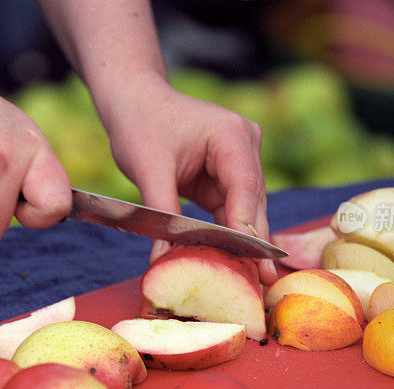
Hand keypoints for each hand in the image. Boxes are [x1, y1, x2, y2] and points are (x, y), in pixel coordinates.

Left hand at [103, 72, 276, 284]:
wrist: (133, 99)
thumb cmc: (140, 123)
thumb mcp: (149, 169)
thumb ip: (162, 215)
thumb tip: (165, 260)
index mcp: (232, 136)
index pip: (245, 188)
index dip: (247, 228)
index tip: (251, 264)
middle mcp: (244, 146)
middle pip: (252, 203)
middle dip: (252, 244)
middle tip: (260, 285)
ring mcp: (239, 161)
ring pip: (245, 211)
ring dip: (241, 244)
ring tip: (249, 283)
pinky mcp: (225, 176)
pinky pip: (230, 211)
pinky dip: (226, 235)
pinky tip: (229, 263)